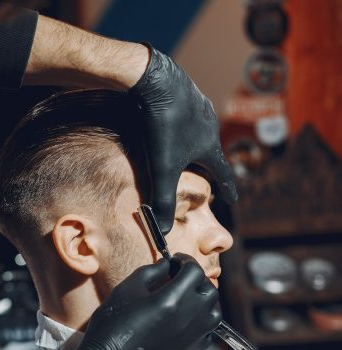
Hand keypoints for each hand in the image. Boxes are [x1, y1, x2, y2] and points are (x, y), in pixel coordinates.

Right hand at [62, 253, 220, 349]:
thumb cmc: (112, 324)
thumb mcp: (127, 290)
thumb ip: (151, 272)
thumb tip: (167, 265)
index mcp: (173, 298)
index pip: (194, 271)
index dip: (185, 261)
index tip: (175, 261)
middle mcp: (190, 317)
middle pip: (209, 289)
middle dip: (196, 279)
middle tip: (178, 277)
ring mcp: (193, 336)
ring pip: (214, 311)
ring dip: (203, 300)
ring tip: (185, 297)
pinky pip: (209, 332)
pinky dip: (202, 321)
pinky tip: (185, 318)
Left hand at [129, 44, 236, 233]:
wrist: (155, 80)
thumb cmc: (162, 125)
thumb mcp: (162, 167)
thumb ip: (163, 198)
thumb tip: (164, 231)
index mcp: (208, 146)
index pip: (223, 173)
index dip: (227, 188)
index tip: (233, 199)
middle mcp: (208, 125)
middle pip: (209, 151)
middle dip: (207, 165)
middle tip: (207, 175)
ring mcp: (196, 107)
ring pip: (197, 131)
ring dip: (193, 142)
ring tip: (185, 150)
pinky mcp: (180, 94)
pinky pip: (182, 114)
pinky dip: (178, 124)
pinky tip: (168, 121)